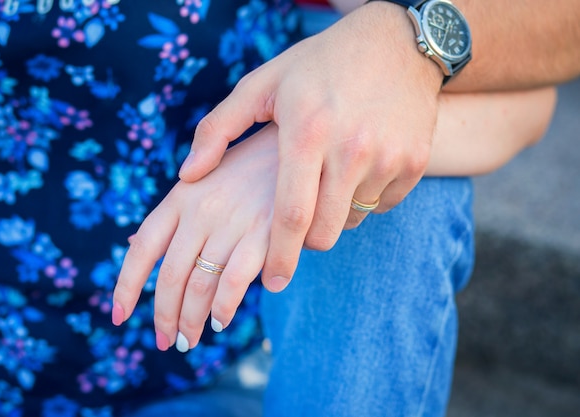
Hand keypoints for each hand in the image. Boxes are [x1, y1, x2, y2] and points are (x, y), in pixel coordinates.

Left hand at [112, 124, 277, 351]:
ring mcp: (232, 223)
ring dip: (191, 321)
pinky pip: (235, 283)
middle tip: (168, 341)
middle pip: (171, 276)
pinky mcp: (265, 234)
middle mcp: (201, 211)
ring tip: (190, 340)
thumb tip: (131, 241)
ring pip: (200, 286)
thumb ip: (170, 213)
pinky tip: (220, 321)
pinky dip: (224, 308)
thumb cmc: (248, 164)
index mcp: (181, 196)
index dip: (126, 285)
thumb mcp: (203, 178)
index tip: (118, 316)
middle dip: (165, 316)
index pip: (143, 247)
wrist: (298, 144)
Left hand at [178, 3, 442, 292]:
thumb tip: (188, 176)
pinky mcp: (415, 162)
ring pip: (353, 220)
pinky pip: (383, 205)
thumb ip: (218, 129)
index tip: (272, 282)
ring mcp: (389, 157)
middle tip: (295, 225)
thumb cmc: (319, 64)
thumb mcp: (262, 84)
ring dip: (334, 215)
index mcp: (307, 133)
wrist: (397, 43)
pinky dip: (365, 199)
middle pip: (324, 232)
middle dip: (304, 241)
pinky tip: (356, 167)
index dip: (279, 257)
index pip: (290, 216)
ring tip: (326, 180)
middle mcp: (351, 149)